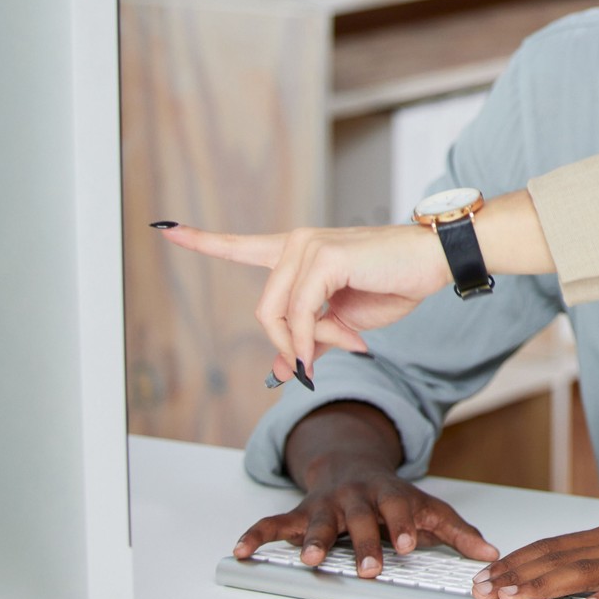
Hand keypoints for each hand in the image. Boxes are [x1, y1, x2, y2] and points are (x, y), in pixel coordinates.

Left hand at [161, 223, 447, 377]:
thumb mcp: (344, 321)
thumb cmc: (394, 284)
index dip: (203, 241)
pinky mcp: (325, 257)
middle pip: (264, 311)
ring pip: (280, 315)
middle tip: (317, 362)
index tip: (166, 228)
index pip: (241, 246)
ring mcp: (308, 247)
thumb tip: (282, 370)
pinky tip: (347, 340)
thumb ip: (310, 339)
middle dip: (289, 344)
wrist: (432, 263)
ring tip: (350, 342)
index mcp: (298, 253)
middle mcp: (297, 243)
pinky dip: (314, 336)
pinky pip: (302, 312)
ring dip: (307, 344)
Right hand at [234, 460, 498, 577]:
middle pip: (360, 519)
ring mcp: (325, 503)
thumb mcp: (428, 506)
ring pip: (318, 521)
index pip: (399, 507)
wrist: (351, 462)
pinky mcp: (299, 513)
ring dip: (312, 540)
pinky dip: (256, 535)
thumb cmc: (392, 494)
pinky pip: (273, 523)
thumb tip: (490, 553)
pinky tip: (242, 551)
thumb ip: (456, 531)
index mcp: (389, 493)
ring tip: (309, 559)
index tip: (409, 543)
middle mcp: (356, 496)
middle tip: (369, 568)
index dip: (404, 523)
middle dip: (364, 542)